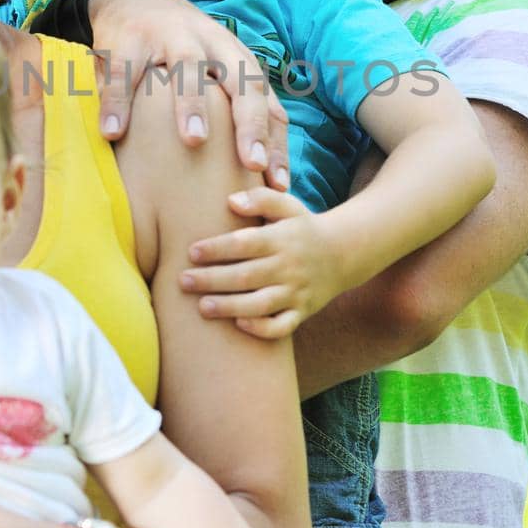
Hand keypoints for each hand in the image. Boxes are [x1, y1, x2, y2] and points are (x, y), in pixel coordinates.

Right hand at [89, 0, 289, 188]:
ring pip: (188, 68)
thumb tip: (264, 172)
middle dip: (249, 122)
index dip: (274, 139)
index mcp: (235, 56)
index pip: (264, 100)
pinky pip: (124, 72)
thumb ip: (238, 109)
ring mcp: (170, 37)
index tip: (277, 183)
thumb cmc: (183, 50)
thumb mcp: (215, 70)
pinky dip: (117, 102)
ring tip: (194, 141)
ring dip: (193, 104)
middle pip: (240, 79)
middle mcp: (211, 44)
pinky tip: (113, 132)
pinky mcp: (128, 39)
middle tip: (252, 163)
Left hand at [181, 187, 343, 336]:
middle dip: (212, 280)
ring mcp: (296, 292)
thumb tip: (231, 200)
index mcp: (282, 238)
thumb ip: (261, 198)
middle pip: (247, 276)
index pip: (245, 243)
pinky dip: (262, 329)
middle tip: (183, 281)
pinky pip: (283, 326)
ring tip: (202, 307)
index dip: (217, 248)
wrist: (344, 253)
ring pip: (261, 304)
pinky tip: (239, 325)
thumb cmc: (302, 227)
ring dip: (230, 307)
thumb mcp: (288, 206)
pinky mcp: (302, 312)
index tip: (191, 252)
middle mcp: (289, 266)